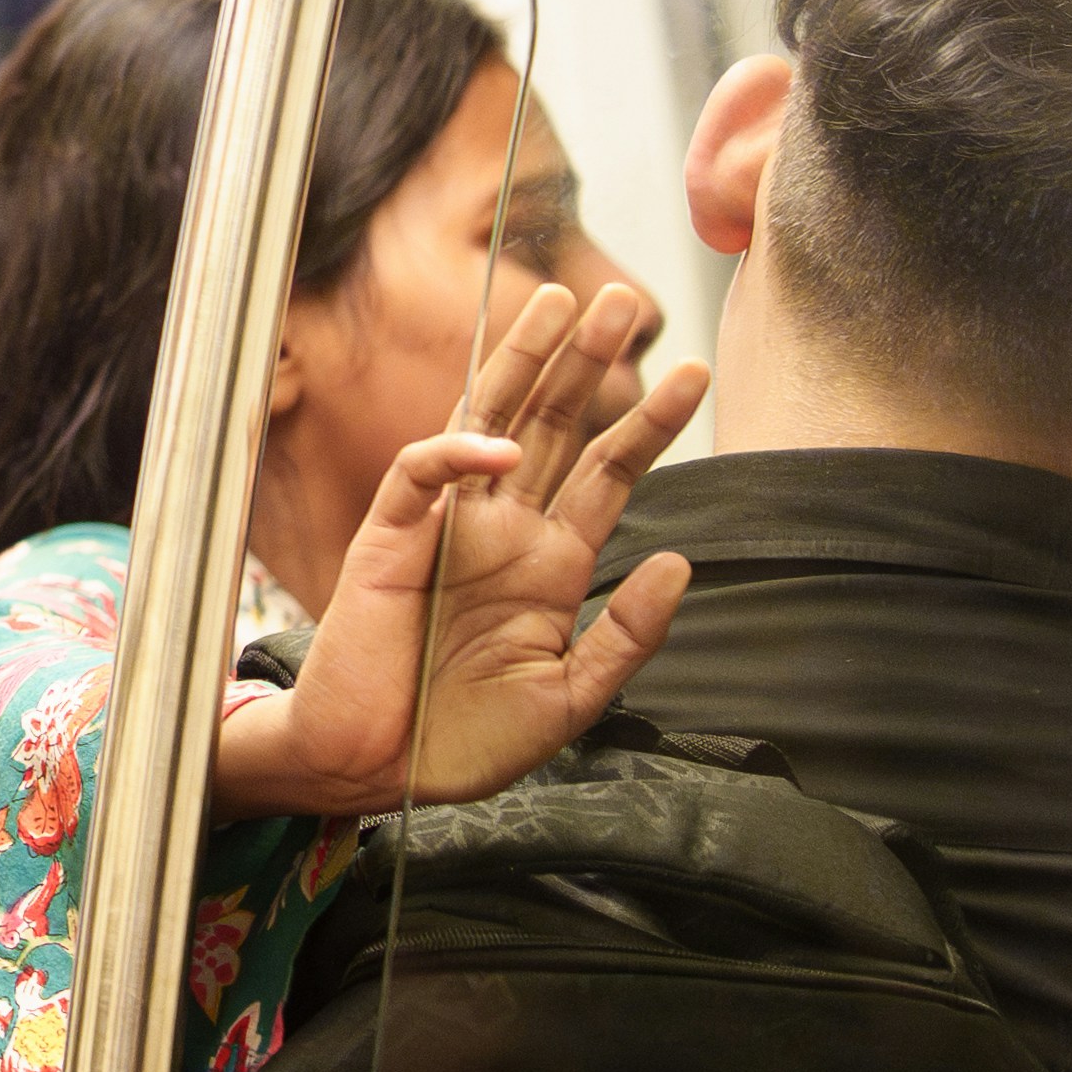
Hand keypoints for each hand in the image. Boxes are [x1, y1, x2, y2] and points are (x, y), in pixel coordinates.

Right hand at [217, 274, 704, 820]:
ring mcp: (445, 529)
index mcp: (548, 565)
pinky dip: (456, 456)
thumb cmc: (464, 741)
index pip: (606, 472)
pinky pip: (420, 477)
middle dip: (588, 362)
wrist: (378, 772)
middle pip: (552, 425)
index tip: (693, 372)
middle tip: (625, 299)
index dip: (648, 422)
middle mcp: (501, 531)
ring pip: (487, 422)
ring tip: (561, 304)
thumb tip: (680, 560)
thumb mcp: (572, 697)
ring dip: (523, 364)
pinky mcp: (390, 540)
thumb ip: (626, 634)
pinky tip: (498, 446)